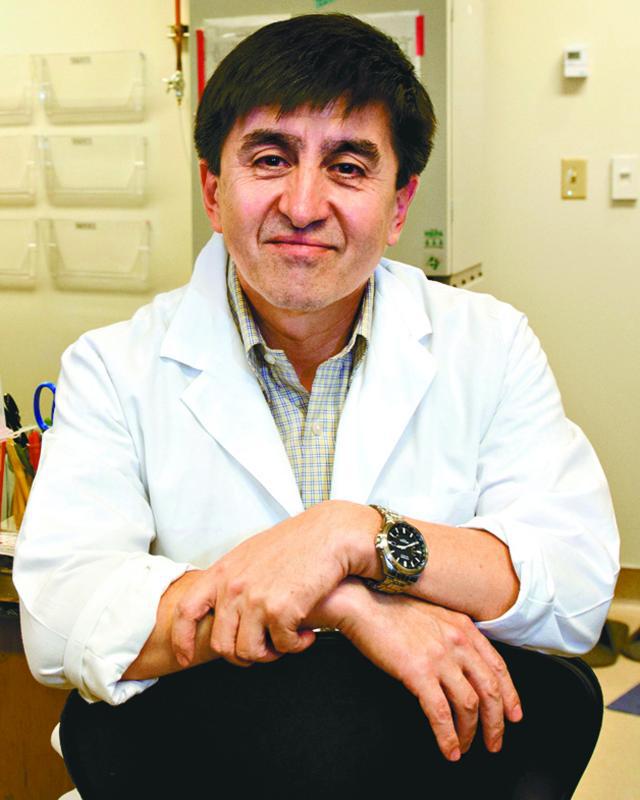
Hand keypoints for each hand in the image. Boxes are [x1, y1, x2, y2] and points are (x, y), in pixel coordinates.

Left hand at [170, 501, 378, 666]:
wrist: (329, 534)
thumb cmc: (296, 543)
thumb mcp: (252, 555)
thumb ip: (232, 579)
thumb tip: (222, 606)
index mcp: (223, 571)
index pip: (187, 610)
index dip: (182, 639)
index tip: (183, 658)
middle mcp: (233, 586)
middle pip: (222, 644)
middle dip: (243, 655)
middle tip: (265, 648)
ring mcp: (255, 598)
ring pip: (249, 652)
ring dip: (270, 653)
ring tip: (287, 639)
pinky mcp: (280, 610)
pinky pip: (282, 646)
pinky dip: (297, 645)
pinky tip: (307, 633)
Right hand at [338, 586, 522, 760]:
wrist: (363, 601)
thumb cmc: (389, 606)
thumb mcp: (433, 614)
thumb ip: (451, 635)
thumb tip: (459, 663)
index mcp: (463, 627)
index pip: (498, 666)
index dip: (510, 695)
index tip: (512, 714)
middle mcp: (457, 641)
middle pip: (491, 690)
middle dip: (497, 722)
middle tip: (495, 741)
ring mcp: (439, 657)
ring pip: (470, 705)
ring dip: (471, 732)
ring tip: (465, 747)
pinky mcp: (418, 672)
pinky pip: (441, 713)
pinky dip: (448, 736)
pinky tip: (448, 748)